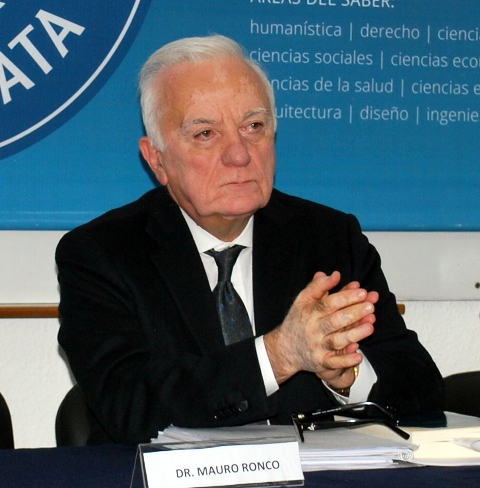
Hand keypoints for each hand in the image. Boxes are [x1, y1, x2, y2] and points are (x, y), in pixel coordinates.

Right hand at [264, 271, 377, 385]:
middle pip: (335, 321)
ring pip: (337, 341)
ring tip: (370, 327)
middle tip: (370, 306)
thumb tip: (335, 274)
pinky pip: (334, 363)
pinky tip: (358, 355)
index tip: (362, 291)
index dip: (345, 297)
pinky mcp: (321, 362)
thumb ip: (318, 286)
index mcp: (310, 312)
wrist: (284, 348)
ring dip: (353, 334)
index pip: (328, 304)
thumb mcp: (303, 300)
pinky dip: (345, 361)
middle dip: (353, 314)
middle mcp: (314, 329)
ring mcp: (318, 346)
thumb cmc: (298, 320)